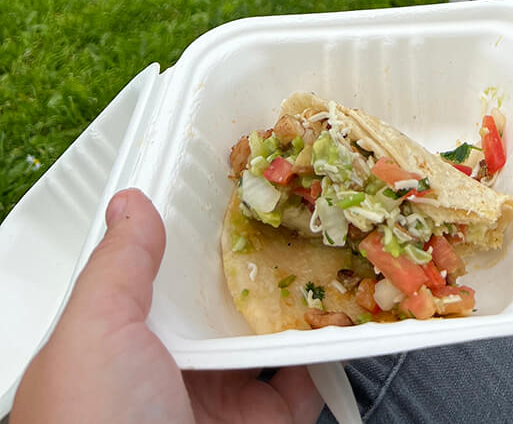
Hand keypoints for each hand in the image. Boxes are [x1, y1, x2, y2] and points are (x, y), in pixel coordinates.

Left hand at [13, 189, 322, 423]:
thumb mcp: (92, 332)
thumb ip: (119, 267)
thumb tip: (130, 204)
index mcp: (119, 343)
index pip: (161, 274)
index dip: (197, 232)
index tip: (237, 185)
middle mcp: (169, 370)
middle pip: (223, 301)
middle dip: (262, 260)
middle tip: (302, 208)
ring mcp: (218, 403)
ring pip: (270, 337)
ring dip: (304, 298)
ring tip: (335, 247)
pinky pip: (303, 382)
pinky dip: (329, 350)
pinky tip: (345, 312)